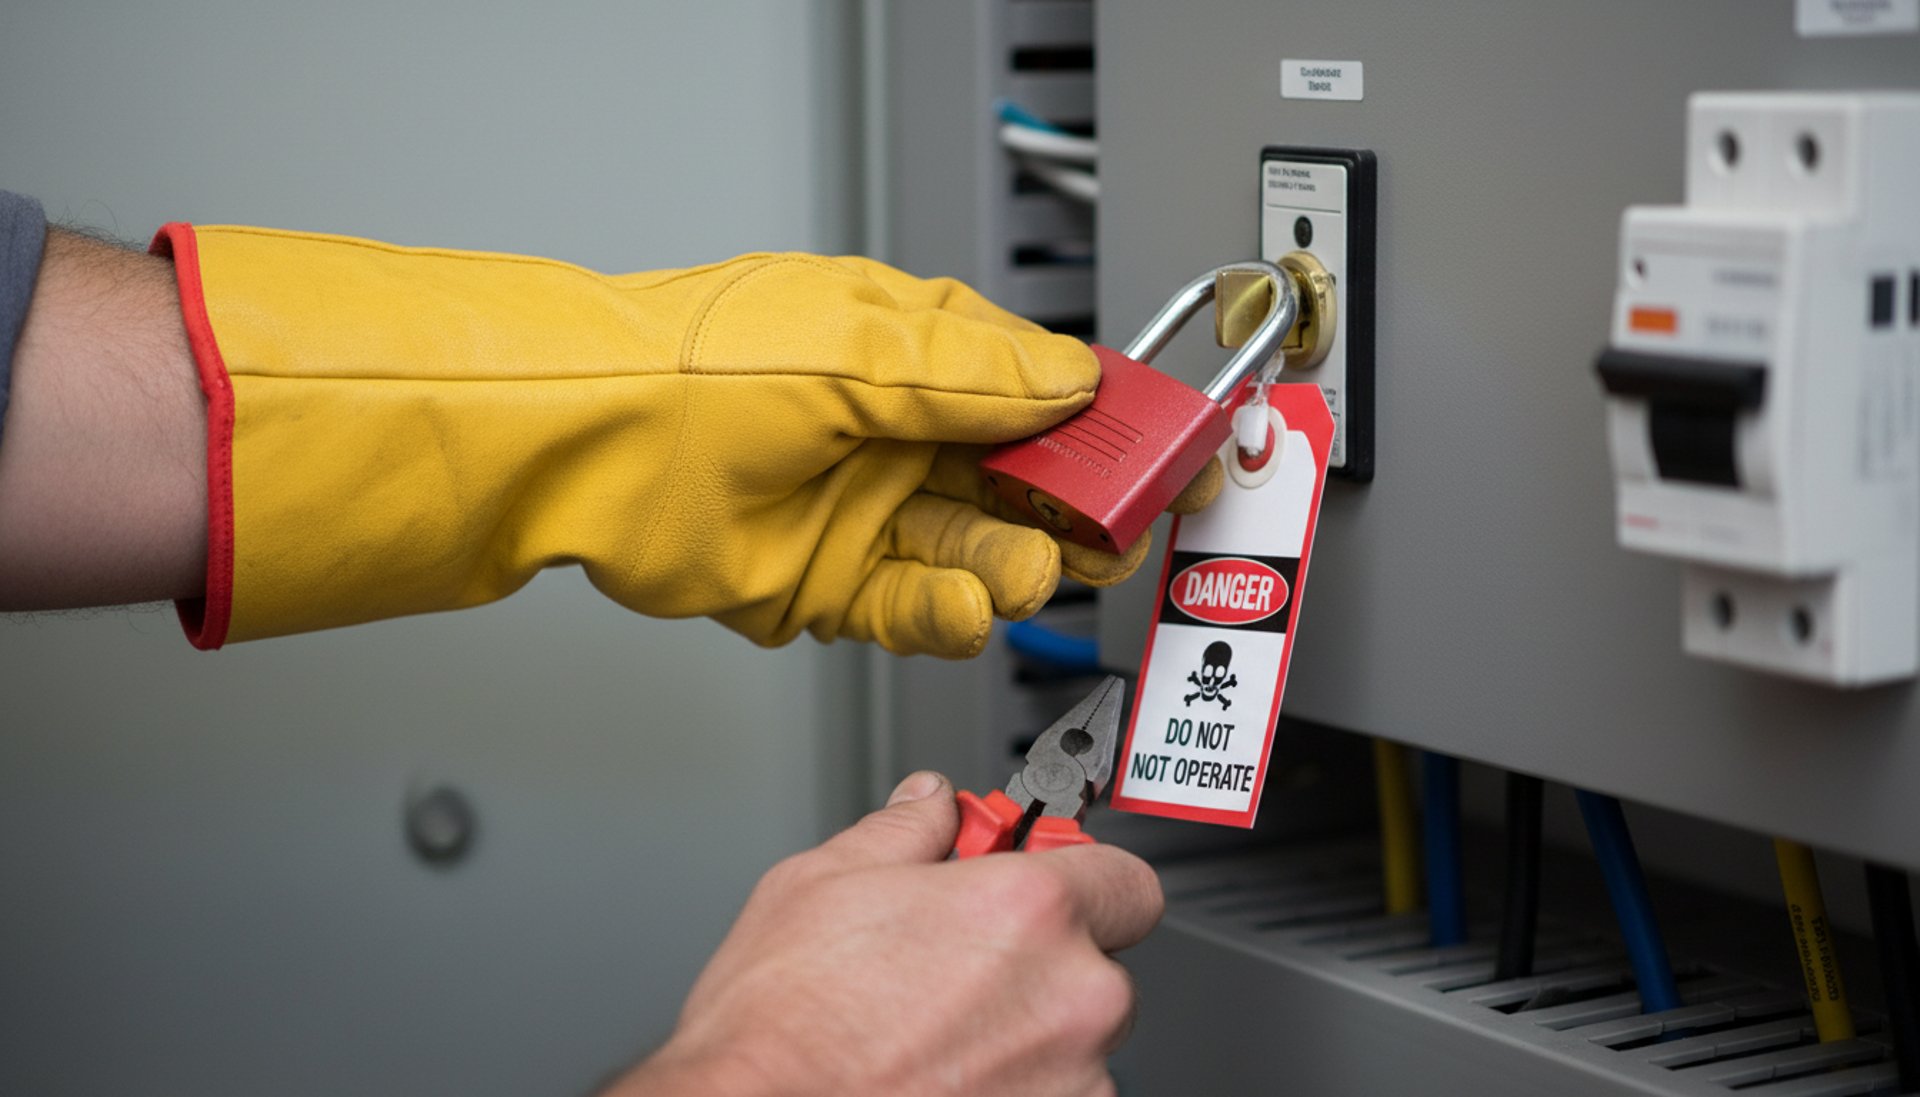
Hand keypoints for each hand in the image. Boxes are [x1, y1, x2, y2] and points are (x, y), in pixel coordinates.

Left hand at [153, 230, 1217, 654]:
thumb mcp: (858, 347)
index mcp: (913, 355)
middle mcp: (896, 435)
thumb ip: (978, 375)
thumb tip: (1073, 380)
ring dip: (1008, 570)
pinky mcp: (830, 589)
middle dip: (1079, 513)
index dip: (1112, 429)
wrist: (585, 448)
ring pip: (979, 557)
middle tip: (1114, 530)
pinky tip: (954, 606)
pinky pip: (914, 612)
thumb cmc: (692, 368)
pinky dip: (943, 617)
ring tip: (1013, 569)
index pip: (1044, 394)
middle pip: (1028, 488)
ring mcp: (865, 514)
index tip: (1168, 457)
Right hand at [608, 771, 1163, 1096]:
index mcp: (1030, 910)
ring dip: (1026, 1038)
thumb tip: (928, 804)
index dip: (1084, 881)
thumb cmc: (782, 1028)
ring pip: (1074, 1044)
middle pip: (1097, 966)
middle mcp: (1072, 998)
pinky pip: (1053, 1096)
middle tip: (960, 971)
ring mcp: (1071, 1081)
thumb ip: (904, 831)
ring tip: (935, 1039)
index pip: (1125, 879)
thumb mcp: (821, 883)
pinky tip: (939, 1080)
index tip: (1050, 888)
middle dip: (1041, 964)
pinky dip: (1012, 1091)